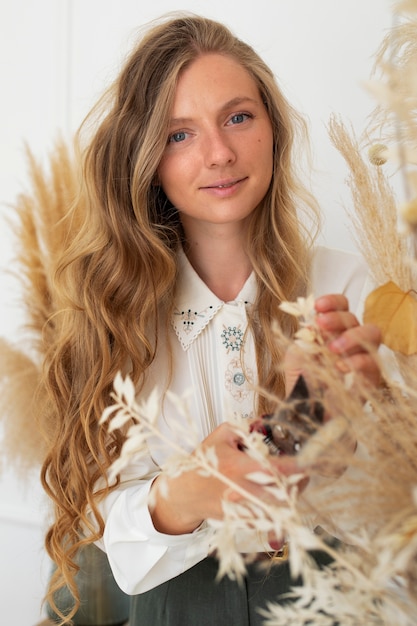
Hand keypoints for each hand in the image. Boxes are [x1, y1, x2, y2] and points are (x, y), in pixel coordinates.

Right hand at [150, 422, 303, 534]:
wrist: (185, 494)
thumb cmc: (202, 465)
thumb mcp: (220, 436)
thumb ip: (245, 427)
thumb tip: (265, 423)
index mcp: (238, 468)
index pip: (277, 469)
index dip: (297, 466)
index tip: (307, 460)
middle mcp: (243, 491)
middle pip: (285, 493)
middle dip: (299, 482)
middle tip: (303, 473)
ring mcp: (244, 510)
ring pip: (281, 510)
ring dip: (291, 497)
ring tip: (292, 486)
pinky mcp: (244, 522)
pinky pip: (271, 521)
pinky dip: (280, 513)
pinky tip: (279, 502)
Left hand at [285, 293, 381, 393]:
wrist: (309, 412)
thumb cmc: (303, 382)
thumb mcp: (295, 357)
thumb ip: (303, 340)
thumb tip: (310, 324)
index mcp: (331, 330)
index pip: (340, 307)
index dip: (332, 302)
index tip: (318, 306)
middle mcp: (349, 339)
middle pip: (353, 317)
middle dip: (337, 318)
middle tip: (322, 325)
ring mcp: (362, 356)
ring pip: (371, 333)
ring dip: (351, 337)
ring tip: (332, 349)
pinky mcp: (371, 375)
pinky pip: (373, 361)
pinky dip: (357, 361)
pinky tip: (341, 367)